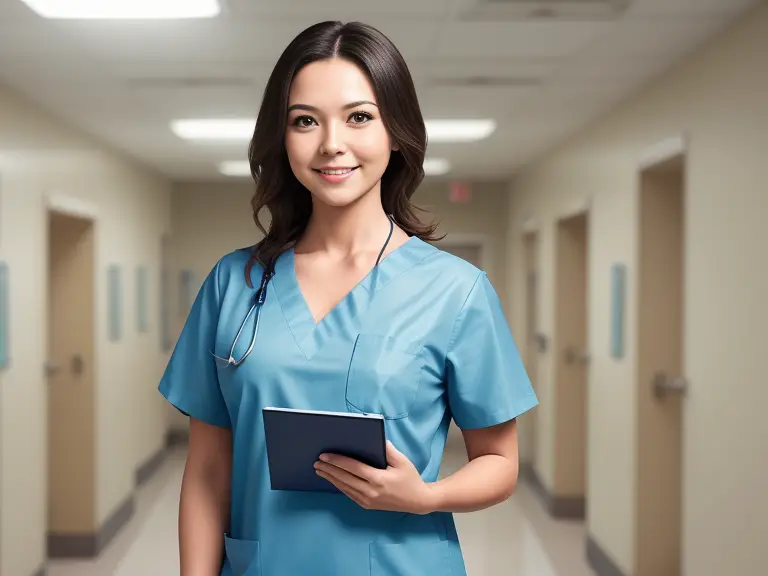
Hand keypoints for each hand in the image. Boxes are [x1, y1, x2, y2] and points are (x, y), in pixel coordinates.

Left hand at [314, 441, 437, 514]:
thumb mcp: (402, 461)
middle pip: (345, 478)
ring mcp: (367, 501)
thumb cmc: (410, 478)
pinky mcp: (367, 505)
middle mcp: (370, 492)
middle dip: (329, 469)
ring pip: (344, 487)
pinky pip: (349, 494)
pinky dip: (339, 485)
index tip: (325, 455)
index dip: (337, 461)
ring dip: (331, 478)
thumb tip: (375, 438)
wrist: (417, 501)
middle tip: (316, 461)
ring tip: (319, 470)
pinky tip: (332, 479)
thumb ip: (388, 449)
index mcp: (379, 479)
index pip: (353, 468)